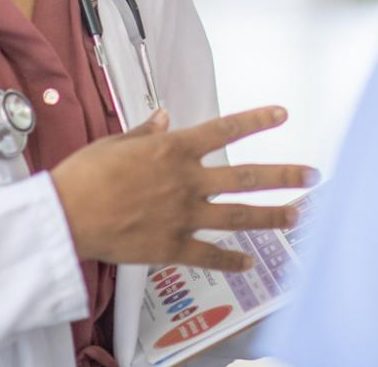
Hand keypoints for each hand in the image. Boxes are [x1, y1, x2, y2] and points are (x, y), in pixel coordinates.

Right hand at [50, 105, 316, 270]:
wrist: (65, 216)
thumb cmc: (83, 176)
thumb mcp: (115, 143)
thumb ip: (145, 132)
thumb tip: (163, 117)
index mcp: (174, 149)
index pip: (226, 128)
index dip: (257, 120)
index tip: (282, 114)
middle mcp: (187, 180)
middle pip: (247, 177)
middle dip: (284, 176)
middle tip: (312, 175)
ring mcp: (184, 215)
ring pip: (239, 216)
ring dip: (272, 216)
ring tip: (299, 215)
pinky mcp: (172, 247)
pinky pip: (210, 254)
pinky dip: (232, 260)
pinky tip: (250, 263)